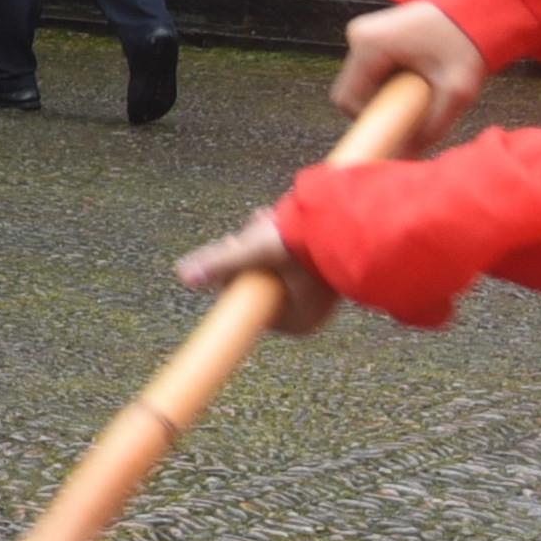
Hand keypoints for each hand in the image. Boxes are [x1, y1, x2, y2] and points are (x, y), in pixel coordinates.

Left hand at [169, 207, 342, 334]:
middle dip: (250, 250)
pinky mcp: (326, 272)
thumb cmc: (306, 242)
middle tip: (252, 226)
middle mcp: (310, 312)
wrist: (356, 221)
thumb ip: (220, 264)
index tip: (232, 244)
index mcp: (295, 322)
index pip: (246, 299)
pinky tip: (278, 219)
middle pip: (260, 280)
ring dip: (264, 240)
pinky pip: (294, 258)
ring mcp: (320, 293)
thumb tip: (184, 276)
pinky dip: (283, 239)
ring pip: (275, 265)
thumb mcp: (255, 251)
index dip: (235, 271)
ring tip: (268, 218)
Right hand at [336, 0, 484, 138]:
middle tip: (410, 111)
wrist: (477, 7)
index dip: (371, 121)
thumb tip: (408, 154)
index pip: (349, 100)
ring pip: (360, 81)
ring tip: (417, 93)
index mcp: (370, 46)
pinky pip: (369, 69)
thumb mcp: (456, 91)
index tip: (398, 128)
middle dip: (377, 108)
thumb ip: (433, 127)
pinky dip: (387, 82)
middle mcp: (358, 36)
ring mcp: (363, 32)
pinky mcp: (373, 33)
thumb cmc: (466, 42)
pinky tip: (414, 80)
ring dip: (383, 94)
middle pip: (351, 91)